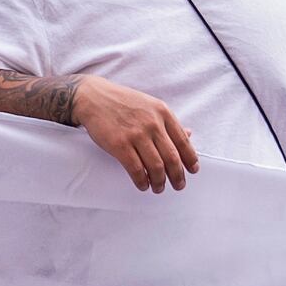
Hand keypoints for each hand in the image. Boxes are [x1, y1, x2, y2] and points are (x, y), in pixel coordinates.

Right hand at [78, 78, 200, 190]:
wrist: (93, 98)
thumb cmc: (122, 102)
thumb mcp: (150, 105)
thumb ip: (168, 122)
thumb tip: (189, 134)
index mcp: (163, 113)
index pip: (183, 141)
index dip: (190, 159)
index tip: (192, 170)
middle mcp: (152, 123)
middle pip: (172, 158)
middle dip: (177, 176)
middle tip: (178, 186)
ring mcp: (136, 134)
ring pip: (156, 167)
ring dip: (160, 182)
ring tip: (159, 188)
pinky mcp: (120, 145)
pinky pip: (136, 169)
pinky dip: (142, 181)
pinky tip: (143, 185)